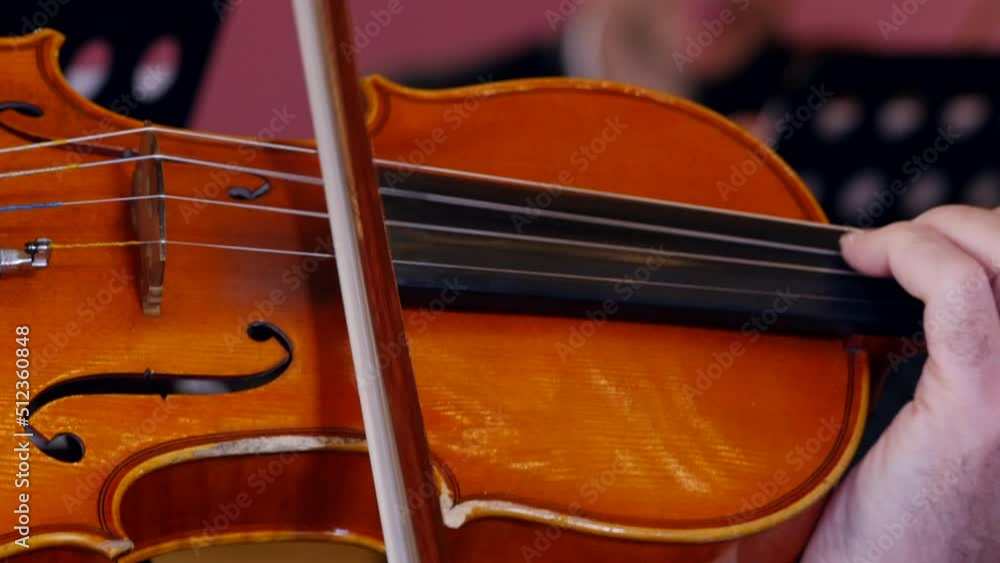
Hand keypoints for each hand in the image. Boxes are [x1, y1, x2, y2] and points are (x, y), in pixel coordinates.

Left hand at [802, 205, 999, 561]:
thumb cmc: (894, 531)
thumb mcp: (936, 437)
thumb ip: (945, 372)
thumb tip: (904, 309)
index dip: (985, 241)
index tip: (910, 245)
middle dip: (971, 226)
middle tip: (898, 244)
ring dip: (941, 233)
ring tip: (881, 251)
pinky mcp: (983, 413)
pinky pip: (960, 295)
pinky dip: (914, 255)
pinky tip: (863, 259)